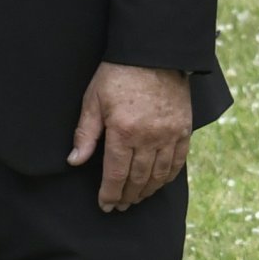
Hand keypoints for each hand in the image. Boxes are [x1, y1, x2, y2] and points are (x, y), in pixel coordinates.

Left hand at [67, 62, 192, 210]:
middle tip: (120, 206)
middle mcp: (149, 137)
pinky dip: (168, 176)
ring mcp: (169, 134)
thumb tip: (74, 161)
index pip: (116, 174)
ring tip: (137, 198)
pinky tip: (159, 183)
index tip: (105, 205)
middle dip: (128, 196)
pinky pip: (178, 161)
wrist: (153, 53)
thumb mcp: (93, 101)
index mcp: (123, 131)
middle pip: (138, 178)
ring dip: (147, 190)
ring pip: (159, 174)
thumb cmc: (117, 75)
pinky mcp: (184, 128)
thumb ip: (85, 134)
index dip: (110, 194)